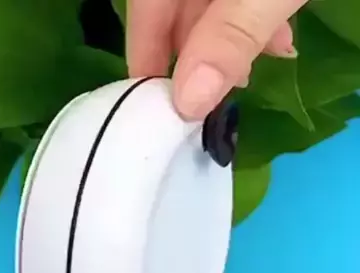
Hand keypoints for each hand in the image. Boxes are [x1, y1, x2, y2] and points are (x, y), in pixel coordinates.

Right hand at [126, 0, 308, 119]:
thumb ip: (230, 37)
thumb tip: (188, 105)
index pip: (143, 18)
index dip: (146, 66)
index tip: (153, 113)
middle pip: (175, 19)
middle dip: (197, 62)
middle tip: (213, 103)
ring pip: (209, 12)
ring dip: (230, 46)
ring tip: (251, 76)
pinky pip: (235, 1)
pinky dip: (251, 22)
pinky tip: (276, 40)